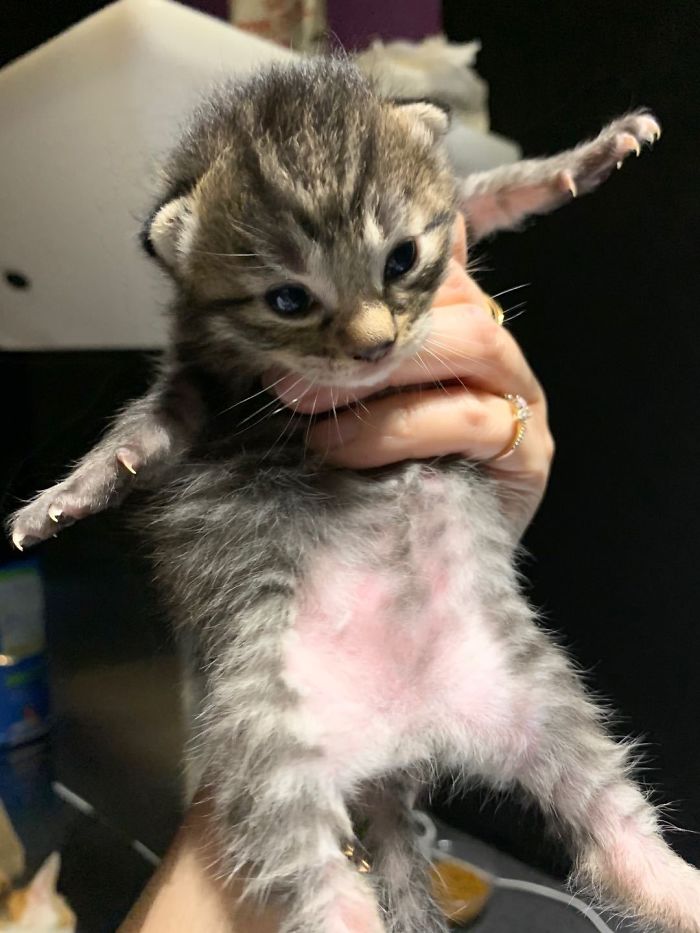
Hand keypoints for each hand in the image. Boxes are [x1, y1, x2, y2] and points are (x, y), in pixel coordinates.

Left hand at [270, 218, 553, 534]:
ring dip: (382, 375)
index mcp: (454, 326)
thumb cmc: (363, 478)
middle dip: (367, 329)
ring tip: (309, 411)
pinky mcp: (529, 452)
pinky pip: (475, 417)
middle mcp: (493, 353)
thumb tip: (283, 301)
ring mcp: (519, 399)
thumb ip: (325, 356)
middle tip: (288, 373)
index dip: (391, 261)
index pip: (441, 262)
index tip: (322, 277)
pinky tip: (343, 448)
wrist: (406, 571)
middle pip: (456, 297)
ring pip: (474, 343)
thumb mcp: (332, 404)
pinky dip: (401, 427)